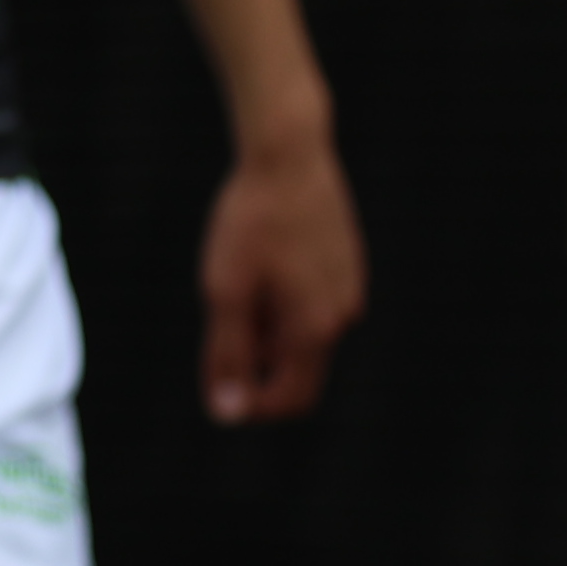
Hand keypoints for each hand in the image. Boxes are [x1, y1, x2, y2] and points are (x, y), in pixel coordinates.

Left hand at [197, 123, 364, 422]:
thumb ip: (228, 355)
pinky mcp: (347, 264)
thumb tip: (227, 412)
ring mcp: (350, 287)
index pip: (291, 399)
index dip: (251, 406)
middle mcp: (343, 314)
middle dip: (258, 362)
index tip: (216, 387)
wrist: (288, 153)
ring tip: (240, 275)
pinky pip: (314, 302)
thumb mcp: (225, 290)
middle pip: (298, 368)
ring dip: (268, 326)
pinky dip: (284, 300)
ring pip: (303, 332)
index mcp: (315, 328)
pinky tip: (262, 259)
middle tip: (221, 319)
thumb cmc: (250, 221)